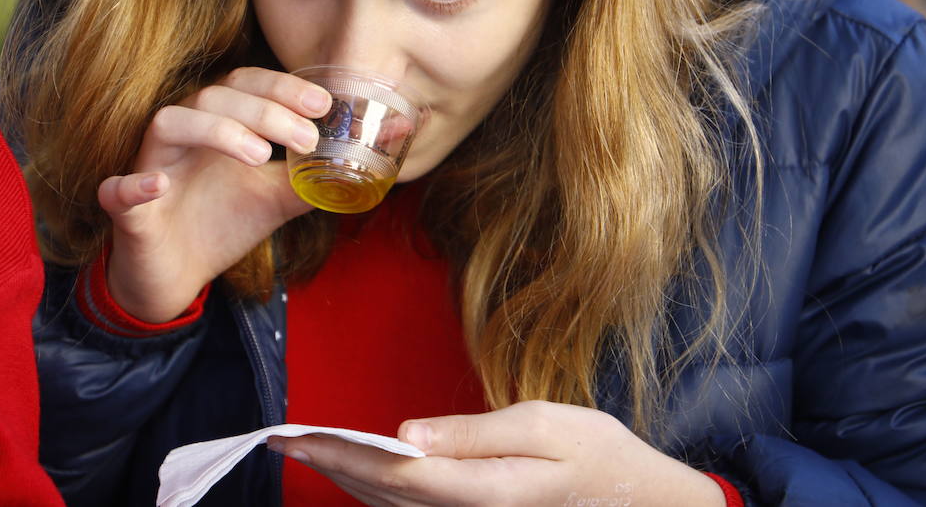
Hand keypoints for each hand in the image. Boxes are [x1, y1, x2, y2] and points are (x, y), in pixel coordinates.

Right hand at [96, 67, 331, 321]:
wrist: (176, 277)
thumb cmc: (222, 222)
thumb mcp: (275, 199)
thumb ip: (313, 176)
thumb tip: (367, 159)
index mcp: (215, 122)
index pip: (244, 84)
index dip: (280, 86)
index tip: (321, 104)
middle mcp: (180, 133)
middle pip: (213, 95)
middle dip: (264, 111)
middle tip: (307, 138)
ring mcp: (148, 165)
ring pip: (168, 122)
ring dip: (216, 130)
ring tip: (259, 157)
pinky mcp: (124, 209)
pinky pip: (116, 188)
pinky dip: (134, 185)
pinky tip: (158, 185)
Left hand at [267, 401, 724, 506]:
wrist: (641, 503)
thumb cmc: (598, 455)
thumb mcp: (543, 427)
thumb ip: (473, 433)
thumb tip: (407, 433)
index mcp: (484, 491)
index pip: (396, 473)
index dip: (343, 453)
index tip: (300, 434)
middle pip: (384, 493)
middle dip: (331, 464)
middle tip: (283, 439)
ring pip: (392, 506)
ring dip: (347, 477)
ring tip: (307, 449)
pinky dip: (376, 487)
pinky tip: (358, 469)